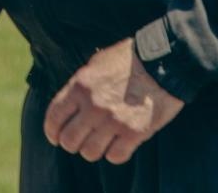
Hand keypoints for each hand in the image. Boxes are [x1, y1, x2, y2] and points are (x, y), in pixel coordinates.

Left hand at [42, 38, 183, 165]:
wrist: (164, 62)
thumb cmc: (130, 60)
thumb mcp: (96, 64)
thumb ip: (80, 86)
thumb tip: (68, 106)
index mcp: (80, 86)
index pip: (54, 118)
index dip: (52, 132)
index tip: (55, 137)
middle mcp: (93, 106)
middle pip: (69, 141)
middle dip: (73, 143)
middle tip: (81, 140)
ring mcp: (113, 121)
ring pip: (89, 153)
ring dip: (94, 149)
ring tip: (101, 142)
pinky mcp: (134, 133)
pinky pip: (115, 156)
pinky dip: (115, 153)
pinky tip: (120, 144)